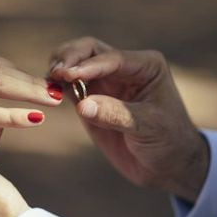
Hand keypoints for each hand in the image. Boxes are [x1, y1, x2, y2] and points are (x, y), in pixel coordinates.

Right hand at [49, 37, 208, 201]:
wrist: (167, 165)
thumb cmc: (168, 142)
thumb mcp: (148, 127)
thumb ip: (115, 114)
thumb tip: (82, 105)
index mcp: (145, 66)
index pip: (111, 59)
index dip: (88, 66)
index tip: (68, 74)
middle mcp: (123, 68)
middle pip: (89, 51)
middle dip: (70, 58)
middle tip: (55, 72)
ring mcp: (105, 83)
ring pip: (76, 64)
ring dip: (60, 68)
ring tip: (49, 80)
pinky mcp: (90, 99)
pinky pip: (70, 86)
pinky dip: (57, 85)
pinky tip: (48, 91)